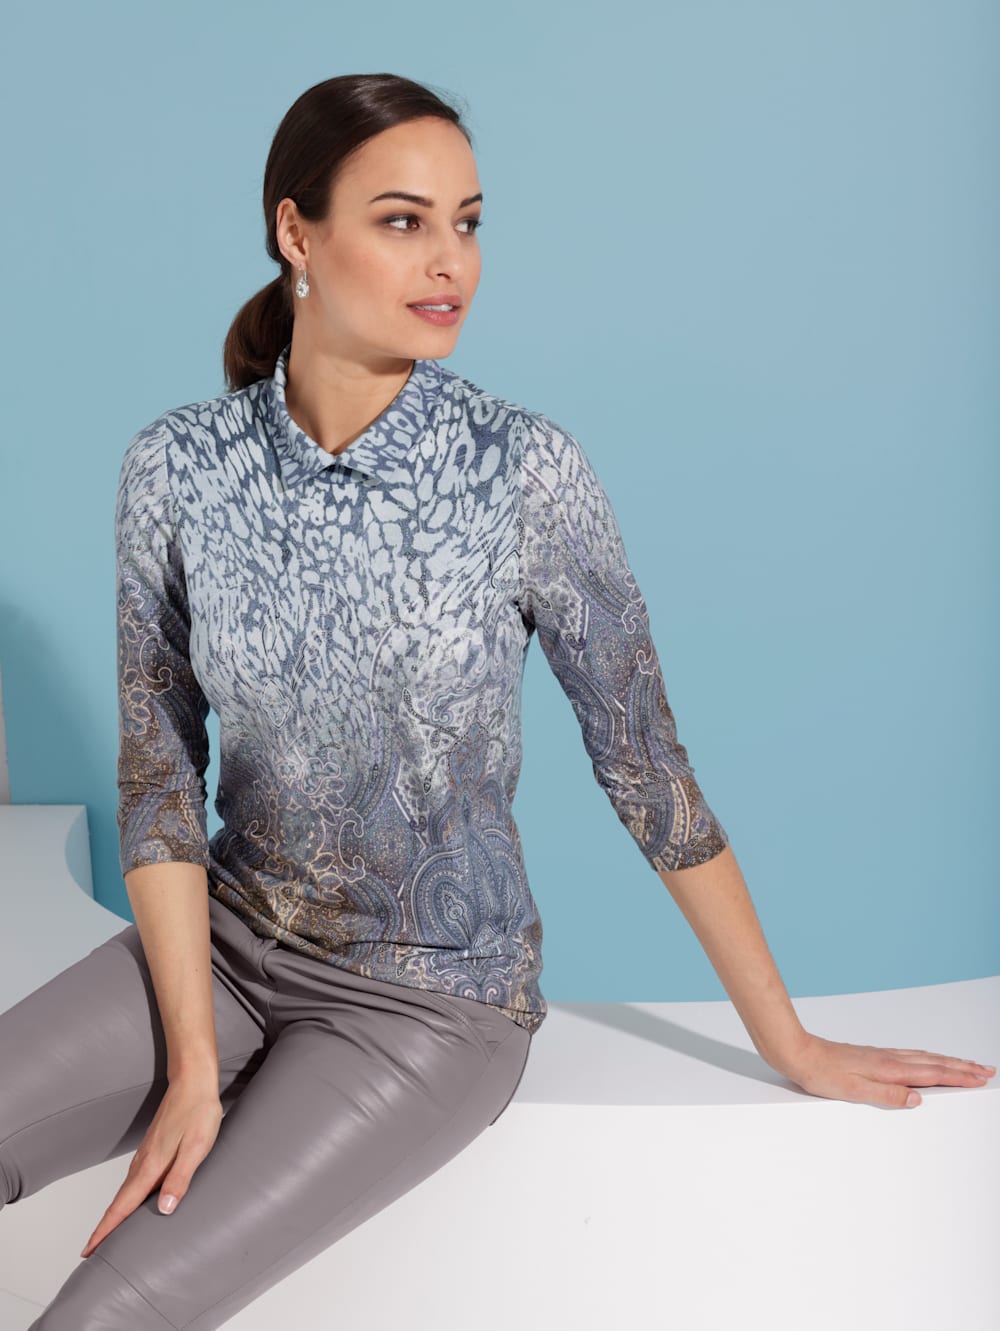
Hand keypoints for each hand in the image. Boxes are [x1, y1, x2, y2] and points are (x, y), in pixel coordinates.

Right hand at [80, 1074, 223, 1257]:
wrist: (192, 1080)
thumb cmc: (198, 1112)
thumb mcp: (196, 1147)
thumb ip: (179, 1178)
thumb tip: (164, 1211)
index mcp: (151, 1166)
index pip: (122, 1206)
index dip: (105, 1231)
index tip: (88, 1252)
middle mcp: (143, 1162)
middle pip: (119, 1203)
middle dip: (104, 1229)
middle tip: (92, 1254)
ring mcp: (146, 1154)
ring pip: (126, 1192)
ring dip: (115, 1214)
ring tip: (109, 1236)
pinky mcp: (153, 1148)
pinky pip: (135, 1181)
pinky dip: (128, 1198)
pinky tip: (134, 1203)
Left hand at [773, 1033, 995, 1108]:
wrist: (799, 1052)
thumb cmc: (821, 1074)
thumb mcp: (852, 1091)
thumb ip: (886, 1096)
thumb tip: (917, 1099)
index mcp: (889, 1069)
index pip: (932, 1073)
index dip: (959, 1076)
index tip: (981, 1077)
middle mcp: (889, 1059)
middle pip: (934, 1062)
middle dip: (962, 1067)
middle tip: (986, 1070)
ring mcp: (882, 1056)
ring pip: (924, 1057)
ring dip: (948, 1061)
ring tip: (966, 1064)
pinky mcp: (873, 1055)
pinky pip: (910, 1056)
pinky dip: (928, 1058)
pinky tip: (927, 1060)